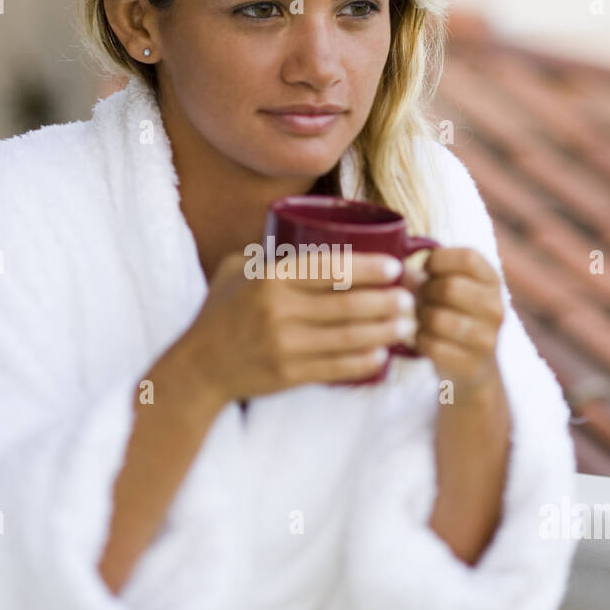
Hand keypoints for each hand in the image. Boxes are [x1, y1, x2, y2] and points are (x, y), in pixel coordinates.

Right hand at [177, 249, 415, 406]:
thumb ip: (269, 254)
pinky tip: (383, 356)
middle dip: (387, 301)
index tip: (395, 268)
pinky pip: (337, 368)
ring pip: (348, 338)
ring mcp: (283, 346)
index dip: (369, 269)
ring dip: (385, 331)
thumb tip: (309, 233)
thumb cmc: (221, 313)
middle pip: (347, 304)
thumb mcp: (236, 270)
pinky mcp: (288, 375)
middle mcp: (277, 310)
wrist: (198, 368)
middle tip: (411, 298)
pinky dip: (364, 362)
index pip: (329, 268)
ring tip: (407, 325)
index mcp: (269, 278)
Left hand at [402, 246, 504, 395]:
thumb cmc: (454, 316)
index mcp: (492, 281)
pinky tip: (421, 338)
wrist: (475, 367)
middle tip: (418, 298)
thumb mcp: (453, 288)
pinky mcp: (471, 364)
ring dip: (420, 317)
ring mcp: (486, 338)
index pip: (468, 258)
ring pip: (438, 318)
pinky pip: (432, 345)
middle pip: (450, 287)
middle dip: (424, 291)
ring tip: (420, 318)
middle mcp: (495, 308)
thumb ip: (431, 273)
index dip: (438, 260)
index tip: (425, 269)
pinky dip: (419, 340)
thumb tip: (402, 272)